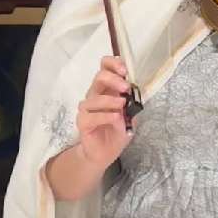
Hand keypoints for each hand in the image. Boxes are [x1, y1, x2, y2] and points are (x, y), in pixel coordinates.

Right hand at [76, 55, 137, 169]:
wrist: (106, 153)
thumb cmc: (117, 131)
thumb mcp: (131, 116)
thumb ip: (132, 103)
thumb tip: (135, 93)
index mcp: (107, 89)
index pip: (104, 67)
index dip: (113, 64)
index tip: (124, 70)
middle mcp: (95, 95)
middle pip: (99, 77)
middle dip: (113, 79)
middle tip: (126, 87)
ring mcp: (87, 109)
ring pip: (94, 98)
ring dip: (110, 100)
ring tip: (122, 105)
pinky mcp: (83, 122)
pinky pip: (91, 116)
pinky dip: (105, 115)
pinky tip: (115, 118)